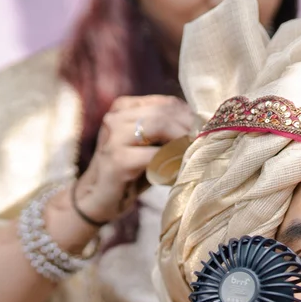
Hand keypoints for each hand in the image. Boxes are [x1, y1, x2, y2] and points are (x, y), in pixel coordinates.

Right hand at [70, 95, 196, 229]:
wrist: (99, 198)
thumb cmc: (130, 172)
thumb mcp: (148, 145)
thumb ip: (167, 131)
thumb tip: (202, 126)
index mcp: (123, 107)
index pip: (167, 103)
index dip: (189, 118)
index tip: (200, 136)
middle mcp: (115, 117)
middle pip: (165, 112)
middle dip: (188, 129)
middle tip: (200, 148)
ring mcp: (114, 137)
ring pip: (160, 125)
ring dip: (180, 142)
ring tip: (188, 158)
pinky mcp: (118, 160)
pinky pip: (155, 155)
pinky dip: (170, 163)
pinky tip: (174, 175)